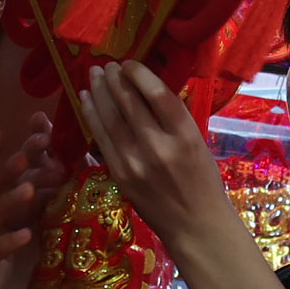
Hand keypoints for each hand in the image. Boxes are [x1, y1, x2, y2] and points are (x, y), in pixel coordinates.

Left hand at [75, 62, 239, 273]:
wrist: (195, 225)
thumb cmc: (202, 182)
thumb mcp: (197, 144)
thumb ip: (174, 119)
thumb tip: (147, 89)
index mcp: (185, 136)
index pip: (158, 95)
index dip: (139, 74)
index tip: (129, 63)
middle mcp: (159, 147)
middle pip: (129, 104)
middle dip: (114, 79)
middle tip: (106, 64)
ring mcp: (135, 163)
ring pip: (110, 119)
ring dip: (99, 93)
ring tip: (93, 75)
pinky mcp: (120, 175)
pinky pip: (102, 139)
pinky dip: (92, 117)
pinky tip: (86, 101)